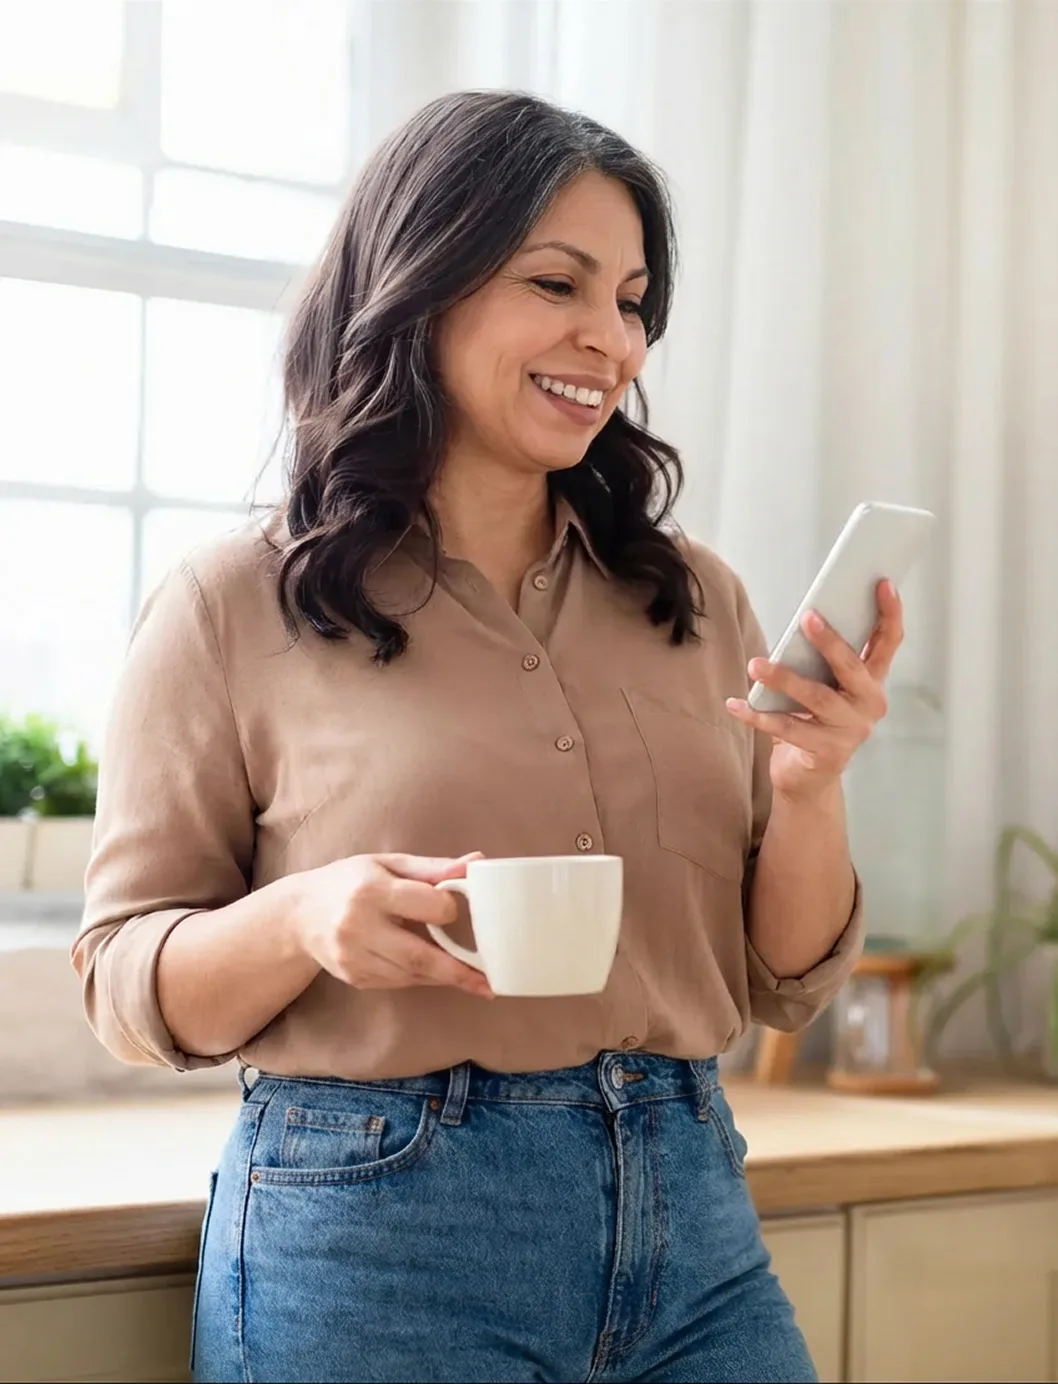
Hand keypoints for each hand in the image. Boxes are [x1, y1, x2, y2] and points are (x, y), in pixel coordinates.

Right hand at [290, 851, 493, 999]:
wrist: (299, 914)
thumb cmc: (349, 881)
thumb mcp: (387, 863)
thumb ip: (433, 867)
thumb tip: (477, 863)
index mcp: (371, 890)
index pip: (425, 905)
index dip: (447, 908)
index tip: (455, 907)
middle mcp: (358, 926)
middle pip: (419, 955)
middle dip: (457, 971)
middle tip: (488, 982)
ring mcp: (353, 957)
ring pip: (410, 975)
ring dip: (443, 977)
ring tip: (473, 979)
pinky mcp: (353, 977)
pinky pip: (398, 983)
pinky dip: (422, 979)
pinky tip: (437, 974)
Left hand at [725, 580, 903, 802]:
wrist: (809, 777)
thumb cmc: (815, 720)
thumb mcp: (825, 686)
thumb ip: (822, 660)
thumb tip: (804, 620)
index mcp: (872, 682)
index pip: (888, 643)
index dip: (889, 613)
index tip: (883, 584)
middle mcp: (869, 705)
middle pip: (852, 668)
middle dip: (830, 642)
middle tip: (807, 617)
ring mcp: (850, 730)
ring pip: (817, 698)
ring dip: (783, 678)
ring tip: (755, 664)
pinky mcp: (826, 752)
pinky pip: (787, 729)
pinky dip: (757, 716)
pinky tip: (735, 704)